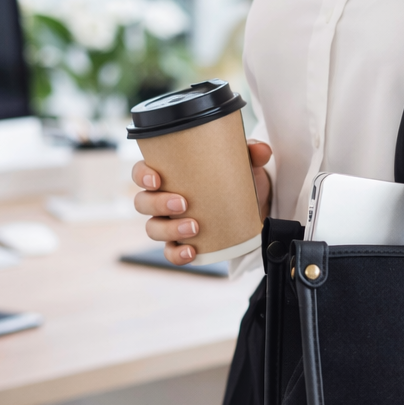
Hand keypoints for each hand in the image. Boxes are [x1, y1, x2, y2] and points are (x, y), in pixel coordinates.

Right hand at [131, 141, 273, 264]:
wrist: (255, 208)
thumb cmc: (238, 179)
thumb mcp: (246, 164)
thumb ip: (253, 152)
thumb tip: (261, 150)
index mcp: (169, 174)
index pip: (141, 173)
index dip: (142, 176)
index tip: (156, 179)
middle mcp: (163, 199)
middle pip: (143, 202)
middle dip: (158, 204)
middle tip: (183, 203)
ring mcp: (171, 223)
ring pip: (153, 228)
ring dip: (169, 229)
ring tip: (194, 227)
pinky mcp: (184, 243)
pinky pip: (170, 252)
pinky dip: (177, 254)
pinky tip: (191, 251)